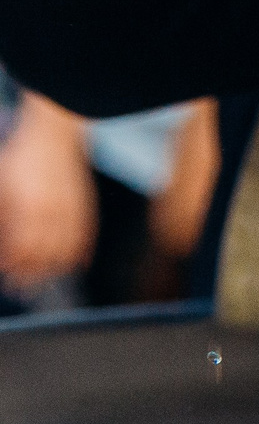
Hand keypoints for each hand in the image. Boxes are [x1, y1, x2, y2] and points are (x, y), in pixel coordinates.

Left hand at [0, 94, 95, 292]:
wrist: (54, 134)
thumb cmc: (19, 156)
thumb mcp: (1, 184)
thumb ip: (4, 216)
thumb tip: (5, 246)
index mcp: (30, 208)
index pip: (22, 249)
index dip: (13, 265)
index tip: (6, 273)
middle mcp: (53, 213)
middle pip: (43, 256)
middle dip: (31, 275)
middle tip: (20, 289)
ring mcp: (72, 210)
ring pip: (66, 250)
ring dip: (53, 269)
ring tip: (42, 281)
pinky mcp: (85, 207)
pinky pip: (84, 237)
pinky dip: (79, 254)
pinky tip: (72, 264)